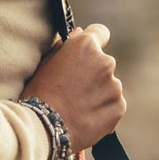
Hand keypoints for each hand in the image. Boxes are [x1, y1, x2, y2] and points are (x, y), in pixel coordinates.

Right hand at [21, 23, 125, 149]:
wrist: (45, 127)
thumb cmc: (39, 93)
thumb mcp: (46, 63)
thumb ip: (65, 46)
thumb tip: (80, 33)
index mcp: (86, 46)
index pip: (100, 32)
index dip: (94, 41)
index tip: (87, 53)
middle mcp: (105, 62)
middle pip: (103, 63)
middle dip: (93, 72)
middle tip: (74, 89)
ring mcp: (114, 85)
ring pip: (109, 85)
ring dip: (99, 92)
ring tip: (78, 107)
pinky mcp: (119, 107)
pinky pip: (113, 104)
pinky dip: (104, 110)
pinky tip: (86, 117)